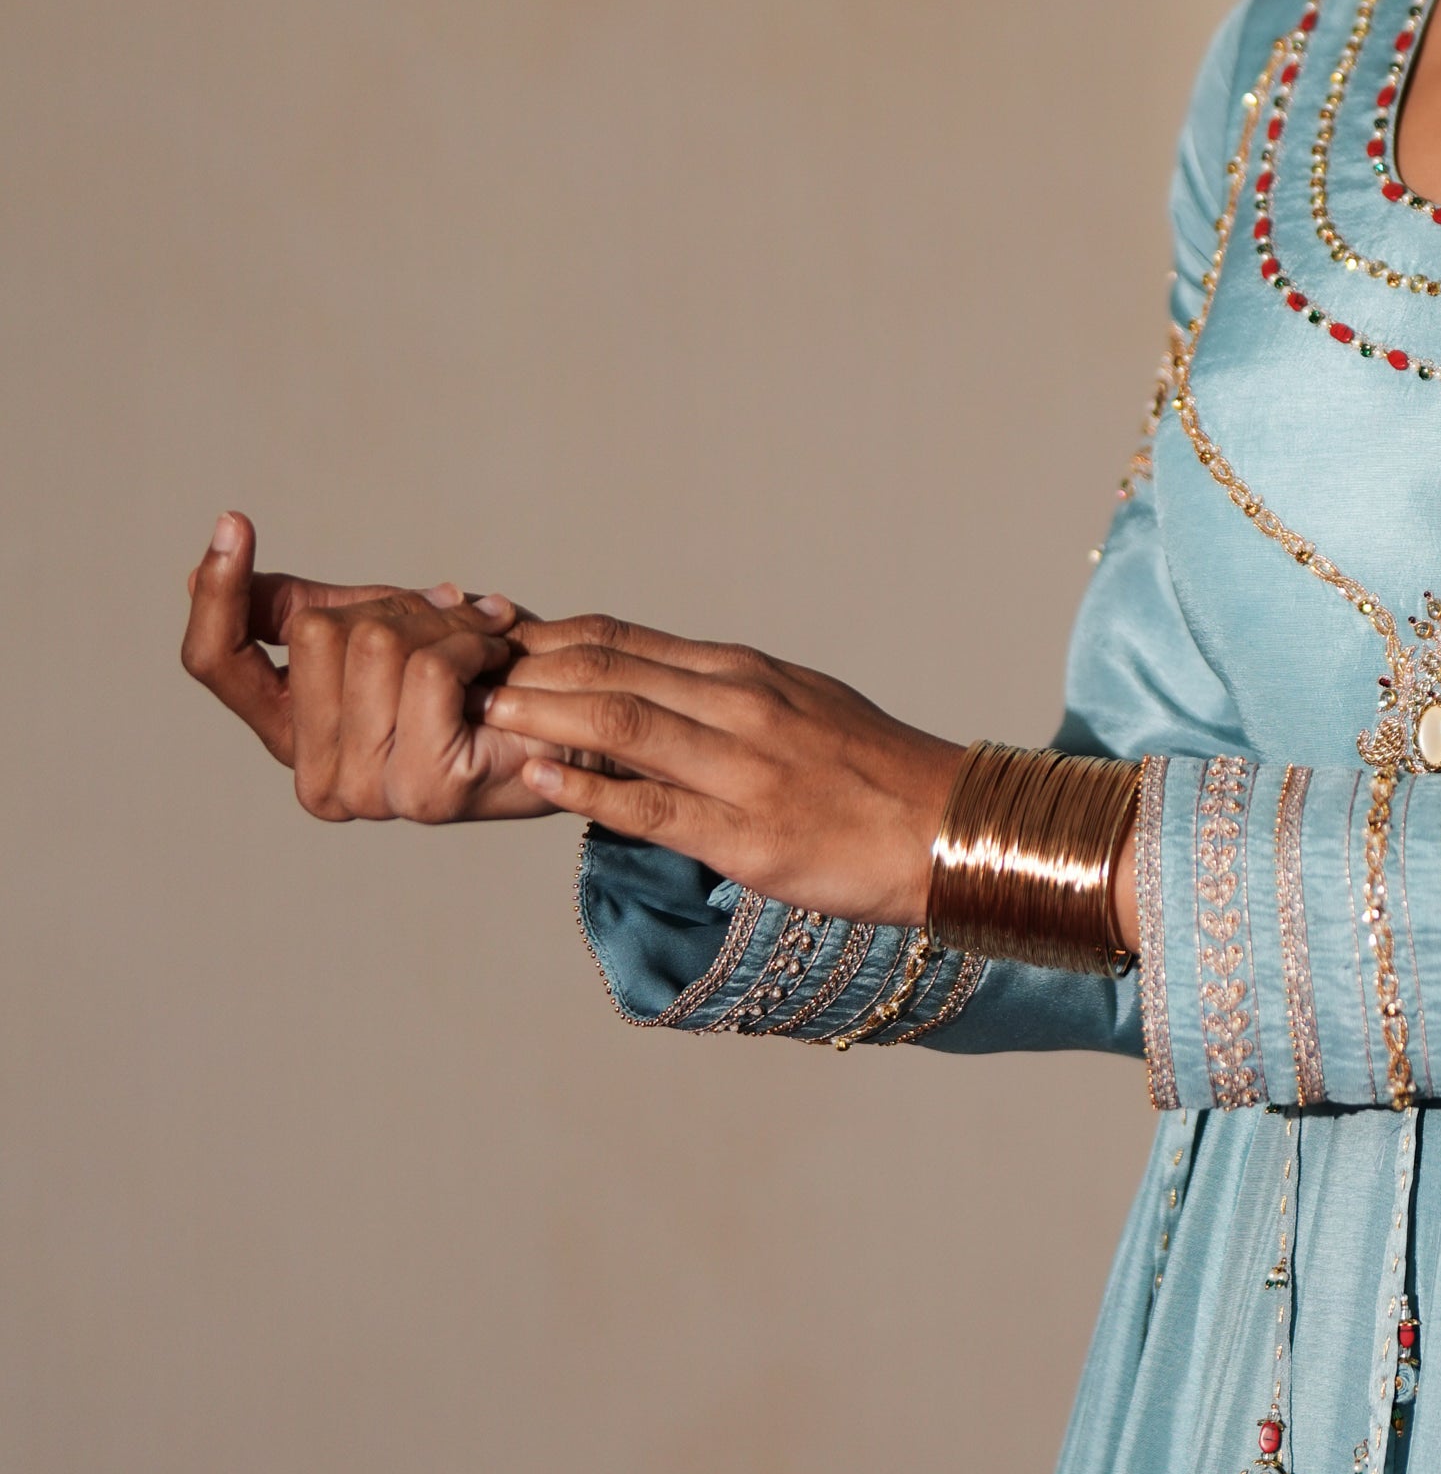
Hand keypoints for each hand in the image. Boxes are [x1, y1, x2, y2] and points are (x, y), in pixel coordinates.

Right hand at [180, 510, 560, 820]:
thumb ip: (300, 610)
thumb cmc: (477, 677)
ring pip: (375, 644)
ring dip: (442, 623)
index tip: (233, 522)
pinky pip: (429, 668)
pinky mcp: (425, 789)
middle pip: (317, 632)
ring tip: (479, 643)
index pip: (216, 661)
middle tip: (449, 621)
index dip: (219, 592)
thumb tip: (202, 573)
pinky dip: (472, 643)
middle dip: (393, 606)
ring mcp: (368, 792)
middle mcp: (316, 779)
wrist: (575, 727)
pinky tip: (496, 662)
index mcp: (291, 738)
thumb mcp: (380, 629)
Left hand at [479, 617, 965, 924]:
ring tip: (483, 714)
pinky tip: (539, 778)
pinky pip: (650, 805)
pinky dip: (586, 788)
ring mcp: (741, 768)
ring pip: (620, 723)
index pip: (619, 640)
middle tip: (460, 675)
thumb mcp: (796, 702)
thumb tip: (644, 688)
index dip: (543, 638)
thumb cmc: (871, 771)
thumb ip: (720, 695)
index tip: (487, 644)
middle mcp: (738, 705)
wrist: (948, 827)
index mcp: (743, 671)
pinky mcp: (745, 835)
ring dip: (541, 714)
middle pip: (607, 670)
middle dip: (524, 670)